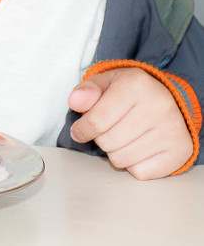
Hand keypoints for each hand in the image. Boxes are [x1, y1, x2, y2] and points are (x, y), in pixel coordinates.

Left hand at [68, 67, 192, 179]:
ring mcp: (172, 130)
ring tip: (125, 137)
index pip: (96, 120)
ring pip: (121, 160)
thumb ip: (86, 91)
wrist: (166, 99)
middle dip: (101, 138)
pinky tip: (140, 147)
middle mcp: (159, 106)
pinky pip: (140, 172)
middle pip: (107, 142)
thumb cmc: (129, 93)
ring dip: (116, 152)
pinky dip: (134, 164)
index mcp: (136, 84)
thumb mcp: (105, 82)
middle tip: (111, 129)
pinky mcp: (181, 151)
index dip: (81, 130)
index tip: (79, 131)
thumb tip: (75, 102)